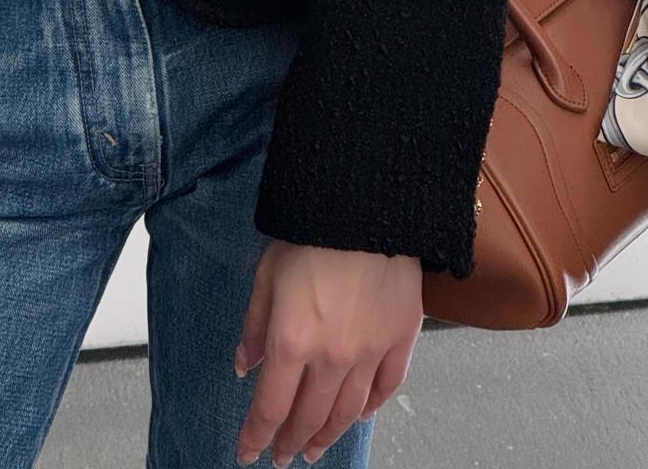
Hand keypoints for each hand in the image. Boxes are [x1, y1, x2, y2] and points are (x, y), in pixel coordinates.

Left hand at [233, 240, 422, 465]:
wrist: (365, 204)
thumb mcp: (267, 274)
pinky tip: (359, 414)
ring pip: (348, 411)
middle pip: (309, 418)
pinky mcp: (402, 337)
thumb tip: (245, 367)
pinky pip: (388, 386)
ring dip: (328, 435)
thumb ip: (254, 326)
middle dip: (290, 442)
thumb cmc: (311, 231)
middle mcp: (332, 357)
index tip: (247, 453)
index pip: (270, 408)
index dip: (255, 436)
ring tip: (314, 448)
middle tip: (282, 455)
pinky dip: (371, 407)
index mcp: (293, 341)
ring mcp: (371, 351)